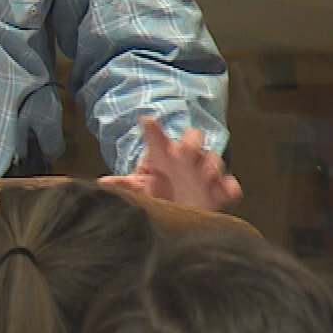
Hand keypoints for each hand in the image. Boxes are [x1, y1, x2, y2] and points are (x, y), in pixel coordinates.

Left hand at [98, 115, 241, 211]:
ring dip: (211, 165)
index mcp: (163, 156)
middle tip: (185, 150)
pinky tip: (229, 192)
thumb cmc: (156, 193)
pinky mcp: (218, 193)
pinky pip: (229, 187)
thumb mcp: (139, 190)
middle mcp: (185, 160)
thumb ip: (125, 186)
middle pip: (194, 139)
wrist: (177, 212)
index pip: (157, 138)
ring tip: (204, 175)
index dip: (152, 129)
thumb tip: (103, 184)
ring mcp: (204, 174)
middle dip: (192, 142)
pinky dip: (230, 188)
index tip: (146, 121)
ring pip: (213, 160)